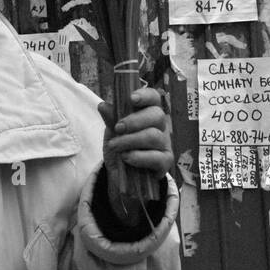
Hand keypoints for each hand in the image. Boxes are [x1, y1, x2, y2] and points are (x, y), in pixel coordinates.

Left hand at [97, 87, 172, 220]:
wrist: (122, 175)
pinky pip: (156, 157)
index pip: (153, 98)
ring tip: (115, 146)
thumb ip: (111, 119)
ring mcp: (165, 144)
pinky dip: (138, 157)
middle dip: (134, 121)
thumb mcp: (112, 132)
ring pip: (153, 136)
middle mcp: (160, 126)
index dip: (145, 95)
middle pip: (156, 115)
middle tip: (118, 128)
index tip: (131, 98)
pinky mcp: (165, 162)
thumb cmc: (121, 147)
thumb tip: (103, 105)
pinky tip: (126, 158)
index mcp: (148, 113)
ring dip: (130, 140)